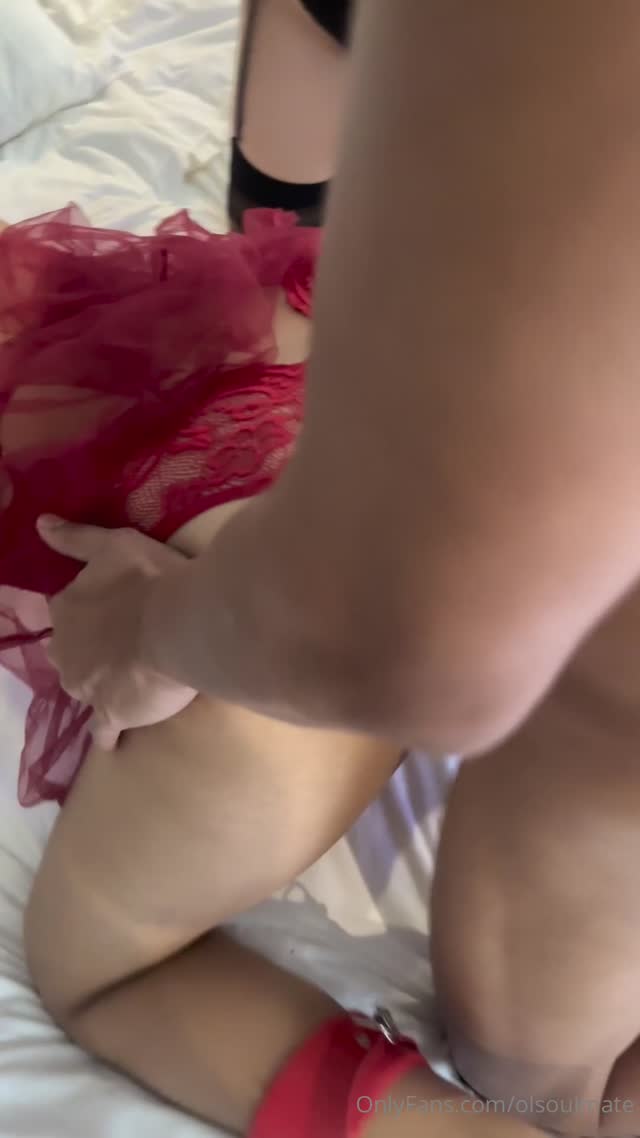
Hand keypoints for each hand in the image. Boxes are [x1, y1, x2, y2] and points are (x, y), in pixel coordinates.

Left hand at [37, 516, 197, 749]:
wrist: (178, 627)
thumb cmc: (149, 580)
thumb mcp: (113, 543)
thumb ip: (76, 538)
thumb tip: (40, 524)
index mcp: (66, 609)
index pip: (68, 612)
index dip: (92, 612)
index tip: (114, 610)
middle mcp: (65, 650)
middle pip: (71, 652)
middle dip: (90, 651)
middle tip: (123, 646)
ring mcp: (85, 687)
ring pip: (83, 688)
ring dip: (99, 685)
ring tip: (125, 684)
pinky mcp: (110, 714)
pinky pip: (103, 731)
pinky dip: (108, 733)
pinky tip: (116, 737)